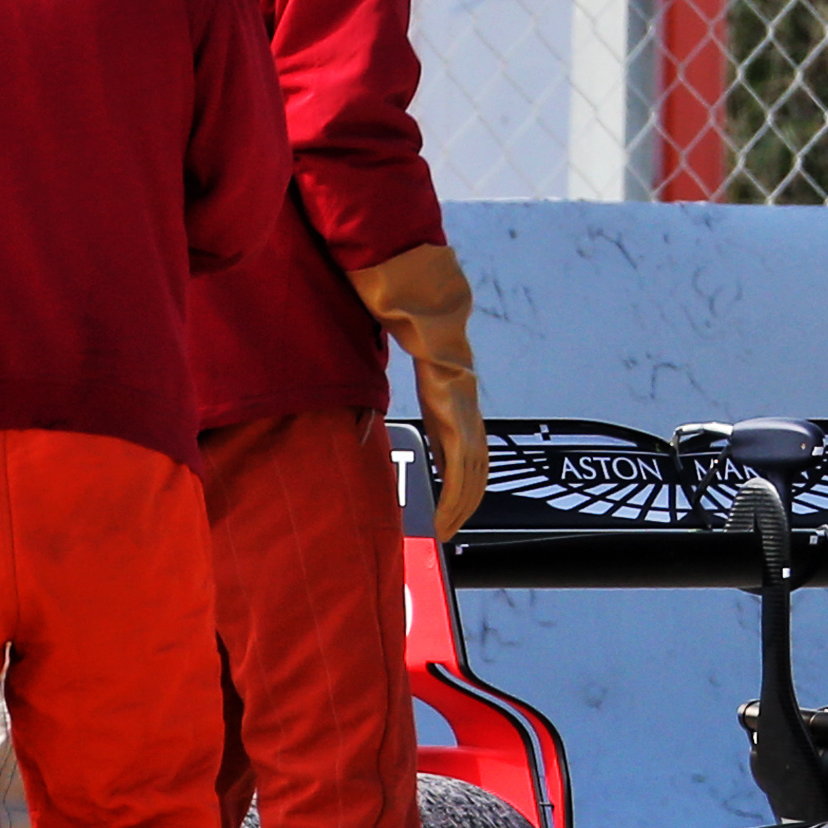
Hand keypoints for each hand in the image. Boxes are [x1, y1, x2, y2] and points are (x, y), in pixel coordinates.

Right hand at [345, 241, 484, 541]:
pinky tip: (451, 511)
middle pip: (474, 466)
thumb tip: (353, 390)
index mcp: (449, 396)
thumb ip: (376, 371)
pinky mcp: (456, 411)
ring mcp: (463, 408)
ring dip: (461, 503)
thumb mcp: (390, 352)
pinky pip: (462, 461)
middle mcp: (462, 406)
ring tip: (447, 529)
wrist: (421, 299)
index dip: (461, 477)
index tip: (452, 502)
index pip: (463, 447)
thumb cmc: (404, 316)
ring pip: (473, 470)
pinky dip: (457, 491)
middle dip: (465, 500)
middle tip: (450, 529)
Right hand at [412, 357, 487, 542]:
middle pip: (474, 493)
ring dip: (454, 517)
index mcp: (475, 443)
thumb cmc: (441, 386)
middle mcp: (478, 446)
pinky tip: (442, 518)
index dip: (465, 506)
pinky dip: (450, 504)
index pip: (475, 483)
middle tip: (446, 535)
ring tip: (442, 533)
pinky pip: (456, 482)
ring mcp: (470, 445)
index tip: (453, 522)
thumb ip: (445, 448)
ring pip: (466, 493)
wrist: (443, 360)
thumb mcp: (442, 424)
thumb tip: (443, 471)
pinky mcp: (458, 441)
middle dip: (461, 517)